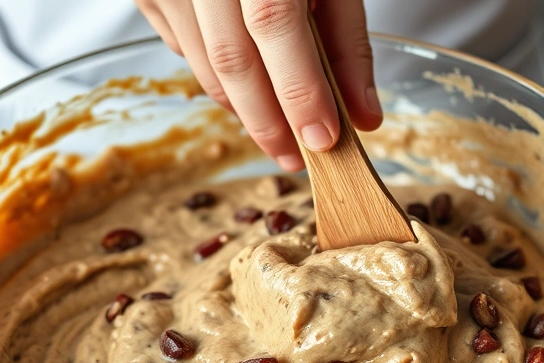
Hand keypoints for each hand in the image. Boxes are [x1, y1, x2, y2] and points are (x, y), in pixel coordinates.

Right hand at [135, 0, 382, 170]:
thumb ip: (346, 40)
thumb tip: (363, 114)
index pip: (274, 25)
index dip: (299, 90)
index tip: (324, 139)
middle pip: (229, 59)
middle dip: (267, 121)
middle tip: (298, 157)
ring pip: (201, 63)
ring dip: (243, 107)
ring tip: (277, 130)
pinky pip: (180, 46)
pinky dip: (213, 74)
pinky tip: (243, 83)